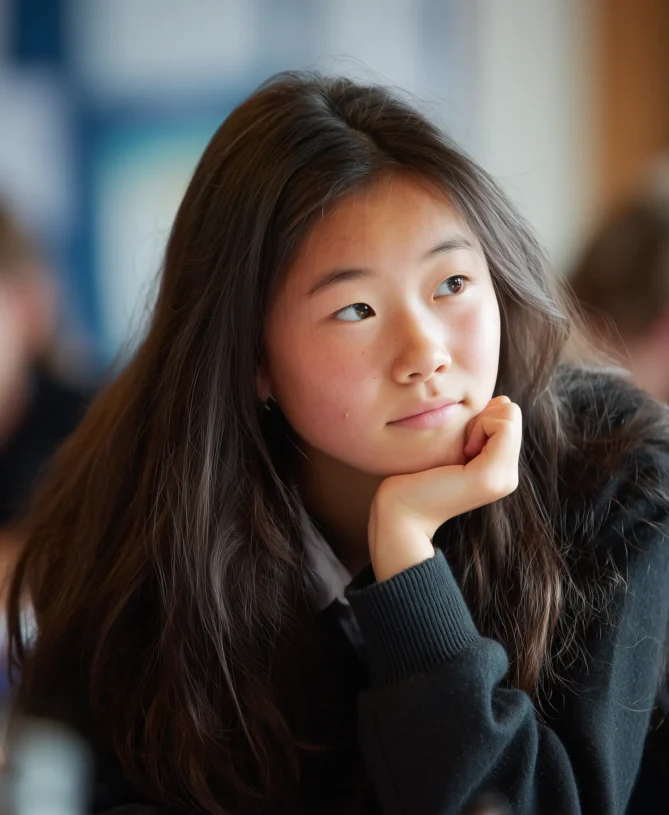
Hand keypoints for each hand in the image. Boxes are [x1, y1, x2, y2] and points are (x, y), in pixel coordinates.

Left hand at [368, 396, 521, 581]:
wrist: (400, 512)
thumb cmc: (414, 475)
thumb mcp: (452, 445)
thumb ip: (477, 428)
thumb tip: (500, 400)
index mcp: (500, 469)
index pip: (510, 416)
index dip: (483, 415)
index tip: (459, 440)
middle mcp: (508, 476)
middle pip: (513, 413)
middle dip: (484, 416)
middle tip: (460, 444)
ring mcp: (504, 478)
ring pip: (511, 415)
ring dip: (480, 421)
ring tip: (460, 449)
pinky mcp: (491, 475)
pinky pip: (503, 426)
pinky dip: (480, 426)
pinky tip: (461, 451)